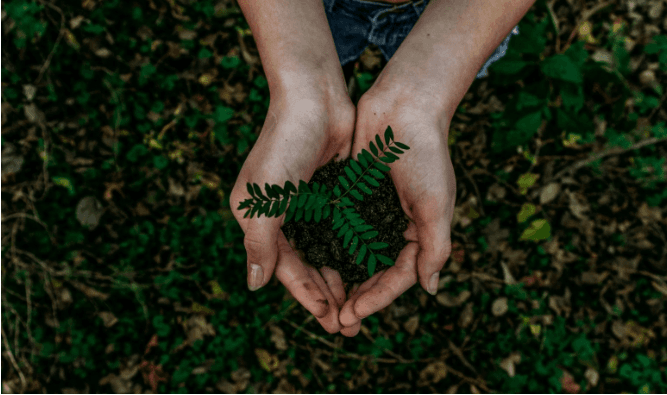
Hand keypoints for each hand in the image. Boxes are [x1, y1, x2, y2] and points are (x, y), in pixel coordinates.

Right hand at [230, 88, 355, 333]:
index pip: (285, 268)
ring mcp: (308, 205)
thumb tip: (254, 286)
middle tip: (349, 325)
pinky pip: (342, 231)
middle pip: (306, 266)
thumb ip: (259, 243)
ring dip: (341, 278)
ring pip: (326, 252)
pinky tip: (369, 269)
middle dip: (326, 296)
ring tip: (359, 305)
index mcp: (259, 219)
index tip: (330, 321)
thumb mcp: (265, 198)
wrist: (314, 98)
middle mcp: (282, 215)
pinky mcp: (331, 193)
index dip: (307, 296)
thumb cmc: (284, 145)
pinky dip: (352, 251)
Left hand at [338, 86, 455, 335]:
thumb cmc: (426, 155)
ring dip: (340, 279)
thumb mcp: (436, 204)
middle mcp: (395, 227)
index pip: (398, 276)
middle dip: (357, 297)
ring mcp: (372, 212)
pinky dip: (328, 247)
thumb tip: (430, 289)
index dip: (377, 298)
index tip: (353, 314)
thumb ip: (435, 247)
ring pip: (354, 255)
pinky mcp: (352, 196)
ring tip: (322, 301)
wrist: (404, 107)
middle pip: (374, 272)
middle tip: (335, 321)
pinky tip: (311, 263)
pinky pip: (339, 228)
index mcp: (420, 233)